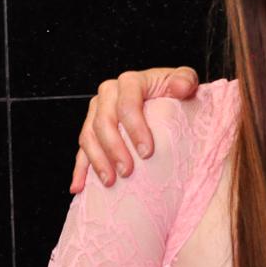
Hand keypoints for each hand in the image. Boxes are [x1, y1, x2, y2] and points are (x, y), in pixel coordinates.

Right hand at [70, 67, 199, 192]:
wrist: (164, 97)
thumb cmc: (173, 91)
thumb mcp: (184, 80)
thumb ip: (185, 79)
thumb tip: (181, 87)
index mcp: (130, 82)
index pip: (127, 105)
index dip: (135, 129)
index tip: (147, 152)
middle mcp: (109, 94)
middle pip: (104, 122)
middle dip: (114, 149)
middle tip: (127, 171)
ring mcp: (97, 111)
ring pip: (88, 136)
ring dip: (97, 161)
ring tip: (110, 181)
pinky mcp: (91, 129)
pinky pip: (81, 149)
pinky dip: (80, 169)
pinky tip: (80, 186)